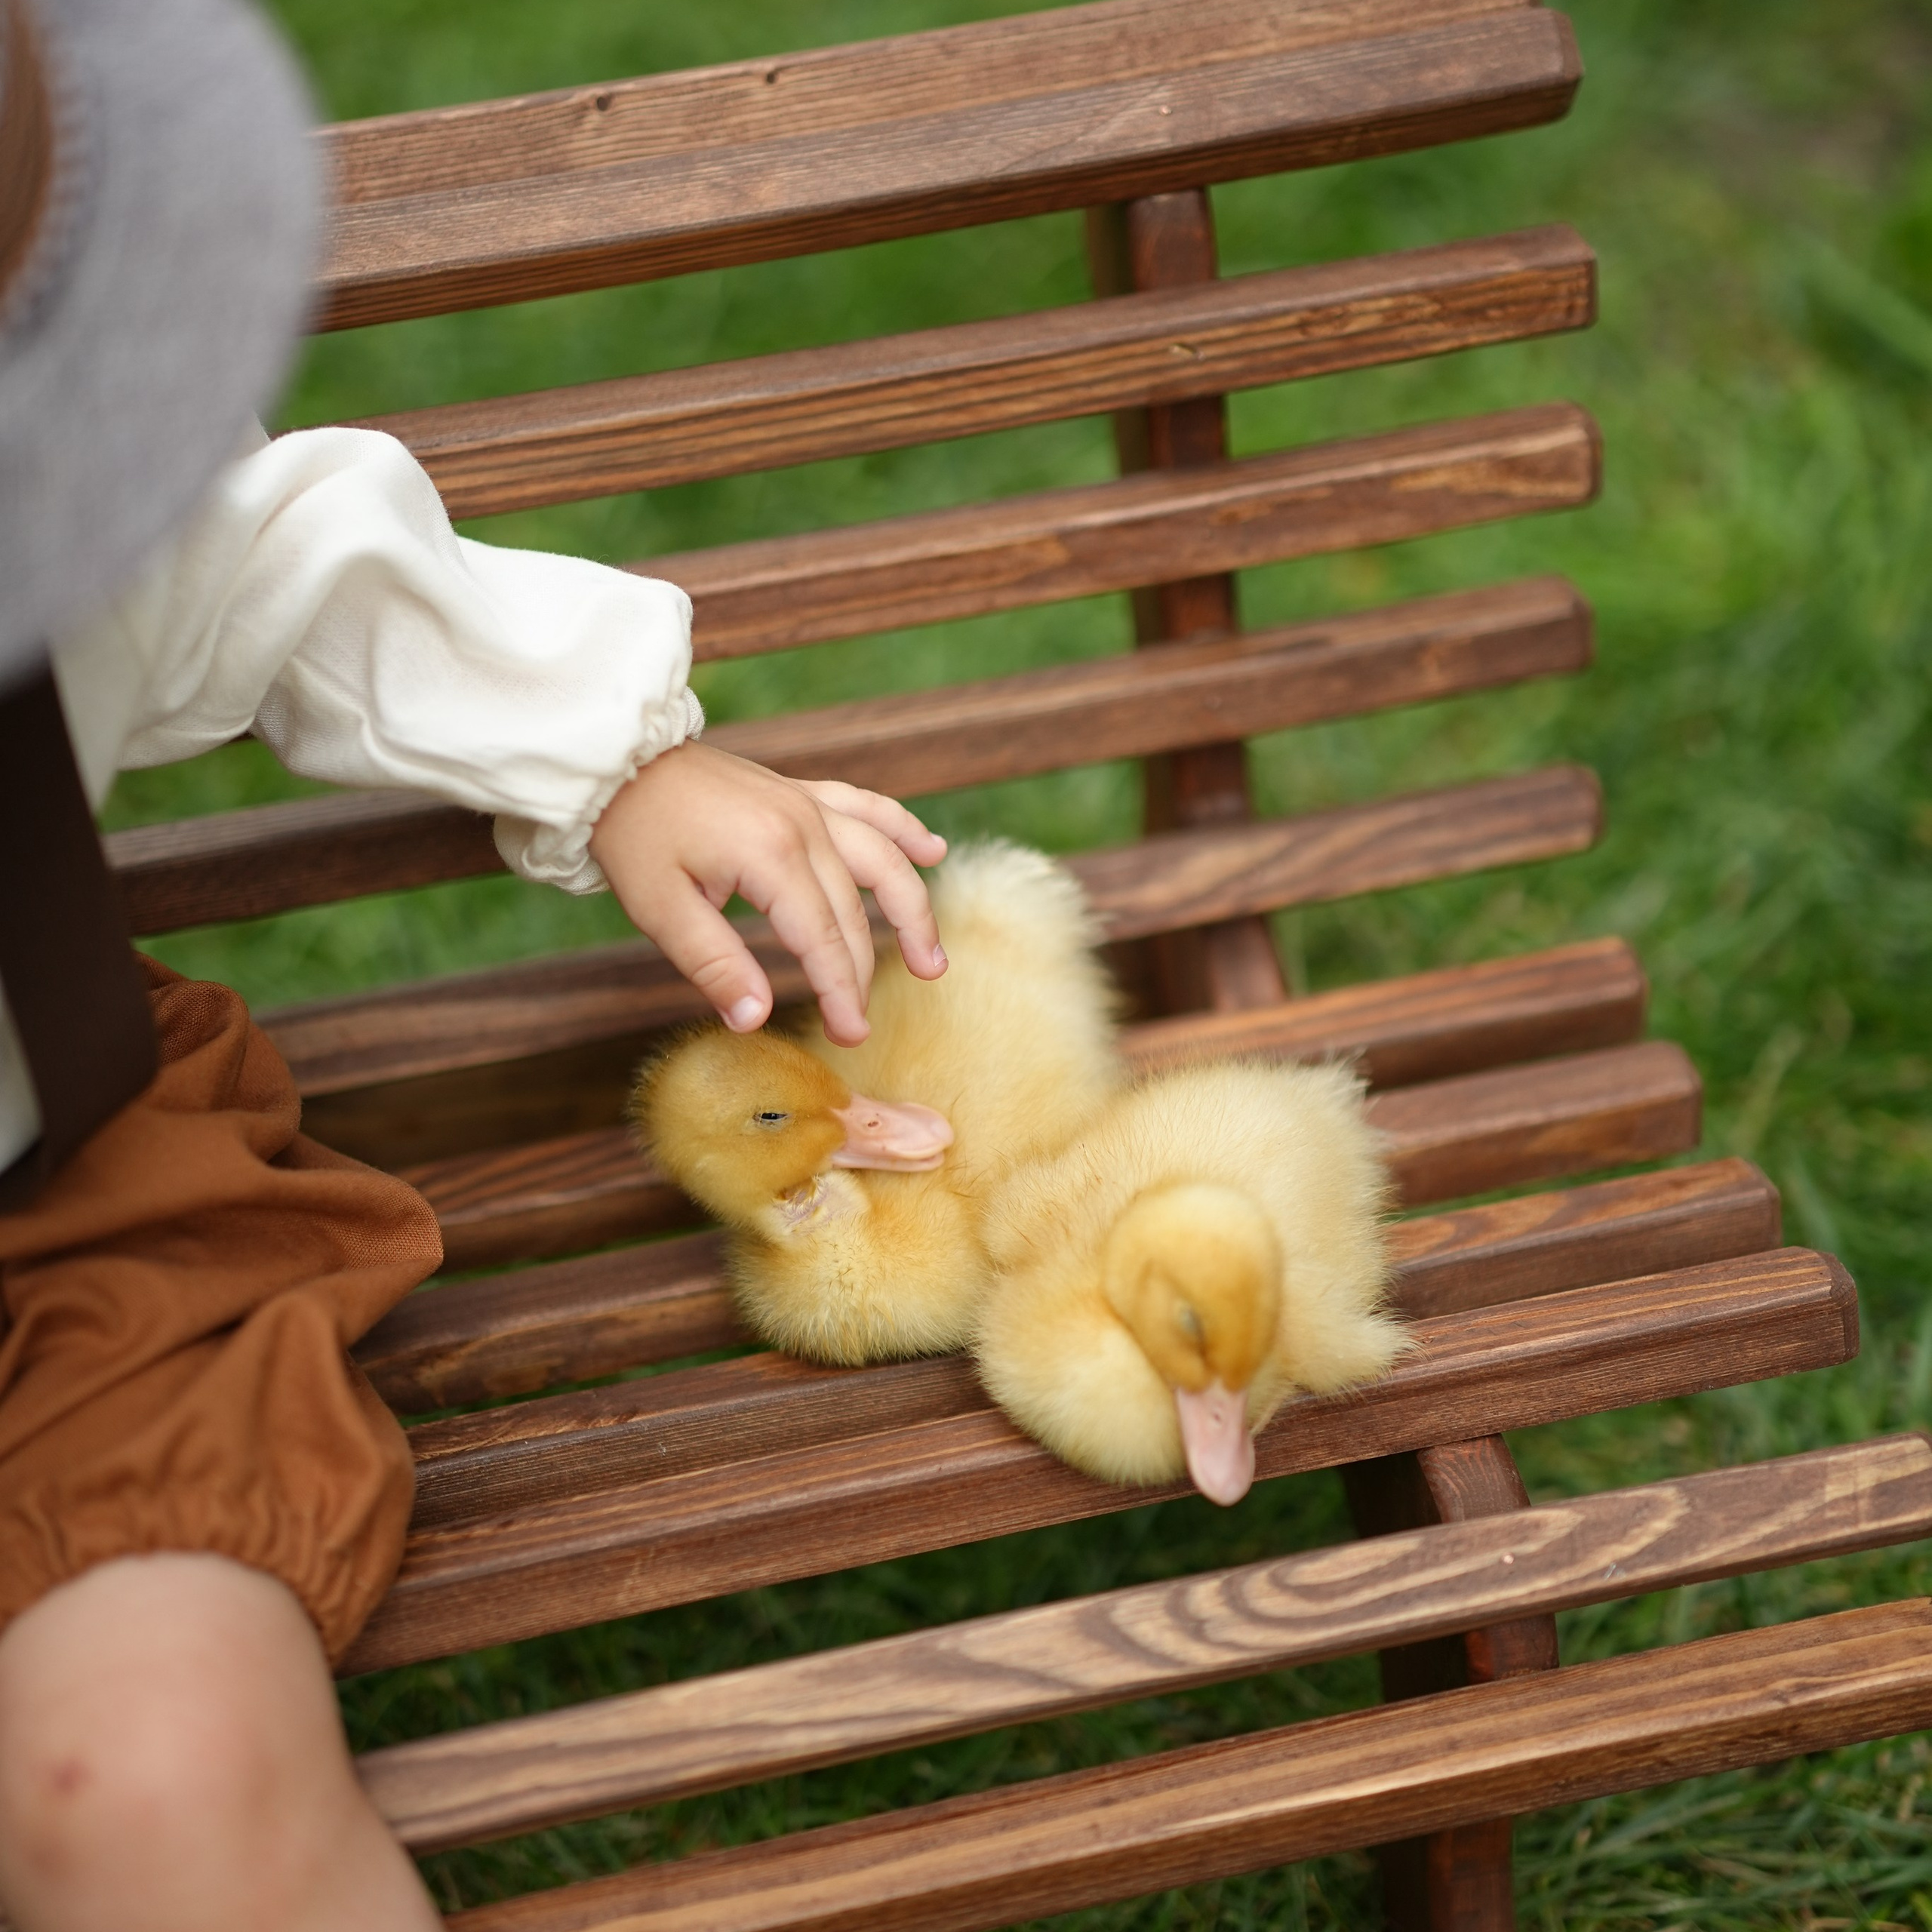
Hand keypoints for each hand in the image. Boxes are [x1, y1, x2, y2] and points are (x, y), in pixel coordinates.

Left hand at [587, 741, 947, 1045]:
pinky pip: (869, 807)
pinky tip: (933, 850)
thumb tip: (756, 1019)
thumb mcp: (661, 910)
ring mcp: (807, 804)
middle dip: (860, 974)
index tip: (850, 1034)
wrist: (617, 759)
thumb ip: (715, 965)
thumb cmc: (633, 834)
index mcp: (771, 857)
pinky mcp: (801, 793)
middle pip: (852, 912)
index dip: (839, 991)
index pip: (822, 939)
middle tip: (860, 1025)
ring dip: (913, 908)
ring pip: (883, 859)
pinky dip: (904, 829)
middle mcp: (804, 826)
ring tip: (931, 959)